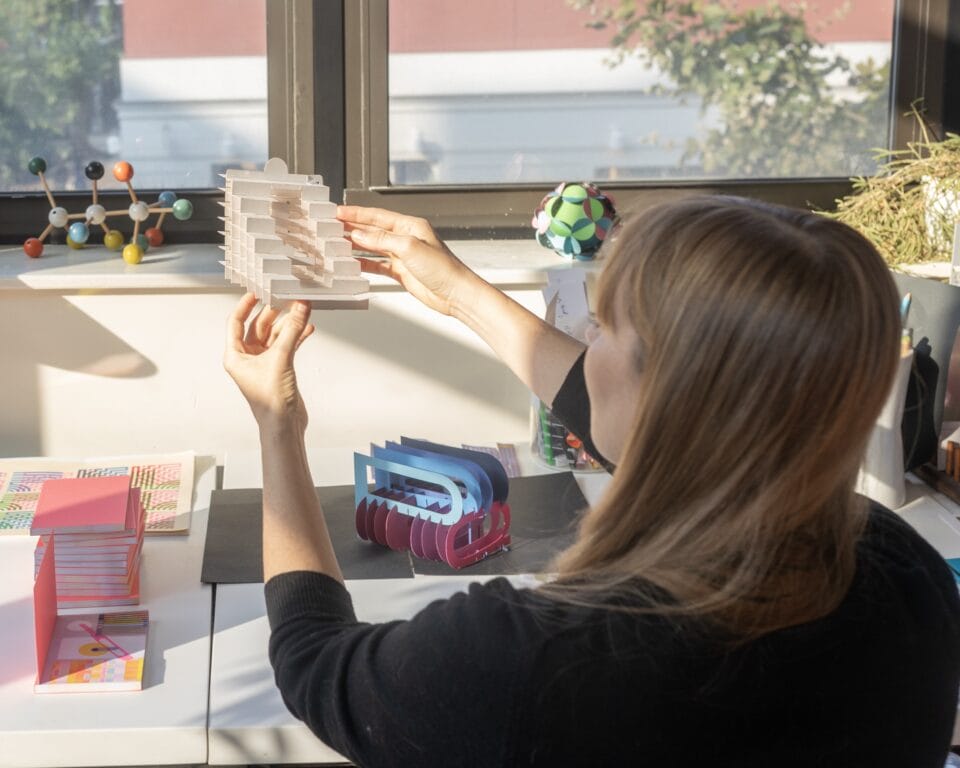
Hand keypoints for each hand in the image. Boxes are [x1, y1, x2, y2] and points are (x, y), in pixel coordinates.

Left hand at [223, 293, 314, 433]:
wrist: (284, 425)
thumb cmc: (271, 401)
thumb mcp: (281, 358)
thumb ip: (291, 331)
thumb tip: (300, 308)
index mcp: (235, 356)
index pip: (235, 322)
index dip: (245, 305)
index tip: (256, 292)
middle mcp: (247, 358)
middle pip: (258, 327)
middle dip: (273, 313)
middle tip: (286, 299)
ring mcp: (264, 363)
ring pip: (275, 336)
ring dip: (288, 324)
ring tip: (302, 311)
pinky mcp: (279, 369)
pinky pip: (286, 346)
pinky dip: (296, 337)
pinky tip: (307, 329)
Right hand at [337, 205, 481, 316]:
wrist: (456, 294)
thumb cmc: (443, 269)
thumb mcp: (409, 248)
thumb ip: (382, 240)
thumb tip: (360, 234)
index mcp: (411, 226)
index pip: (378, 216)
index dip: (356, 214)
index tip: (338, 212)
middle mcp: (407, 239)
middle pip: (374, 230)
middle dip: (352, 227)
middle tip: (331, 226)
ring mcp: (404, 256)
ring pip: (374, 247)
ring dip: (356, 245)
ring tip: (337, 243)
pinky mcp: (402, 272)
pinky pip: (379, 265)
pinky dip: (365, 264)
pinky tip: (353, 263)